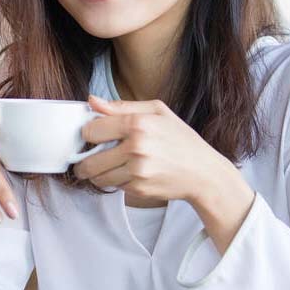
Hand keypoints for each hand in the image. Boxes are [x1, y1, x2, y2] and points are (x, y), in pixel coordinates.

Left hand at [74, 95, 249, 208]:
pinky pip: (114, 187)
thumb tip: (92, 101)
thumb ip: (121, 106)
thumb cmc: (181, 139)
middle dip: (86, 161)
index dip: (89, 133)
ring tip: (109, 166)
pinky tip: (129, 174)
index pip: (91, 131)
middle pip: (89, 161)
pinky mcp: (139, 189)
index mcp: (137, 123)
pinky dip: (117, 182)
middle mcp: (136, 148)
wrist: (203, 172)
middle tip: (91, 158)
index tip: (94, 136)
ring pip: (98, 178)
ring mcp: (137, 171)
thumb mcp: (157, 111)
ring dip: (98, 174)